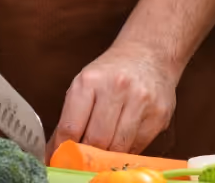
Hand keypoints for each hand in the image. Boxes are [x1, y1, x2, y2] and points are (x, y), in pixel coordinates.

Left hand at [50, 40, 179, 155]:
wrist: (149, 53)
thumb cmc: (112, 72)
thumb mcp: (85, 84)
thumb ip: (71, 117)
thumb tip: (55, 152)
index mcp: (89, 80)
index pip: (70, 127)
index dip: (62, 150)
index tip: (59, 160)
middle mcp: (116, 87)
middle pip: (96, 141)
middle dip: (87, 155)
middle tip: (82, 160)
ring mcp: (140, 101)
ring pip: (118, 147)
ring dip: (108, 156)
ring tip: (102, 152)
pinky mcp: (159, 114)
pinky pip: (138, 147)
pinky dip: (127, 151)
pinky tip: (122, 142)